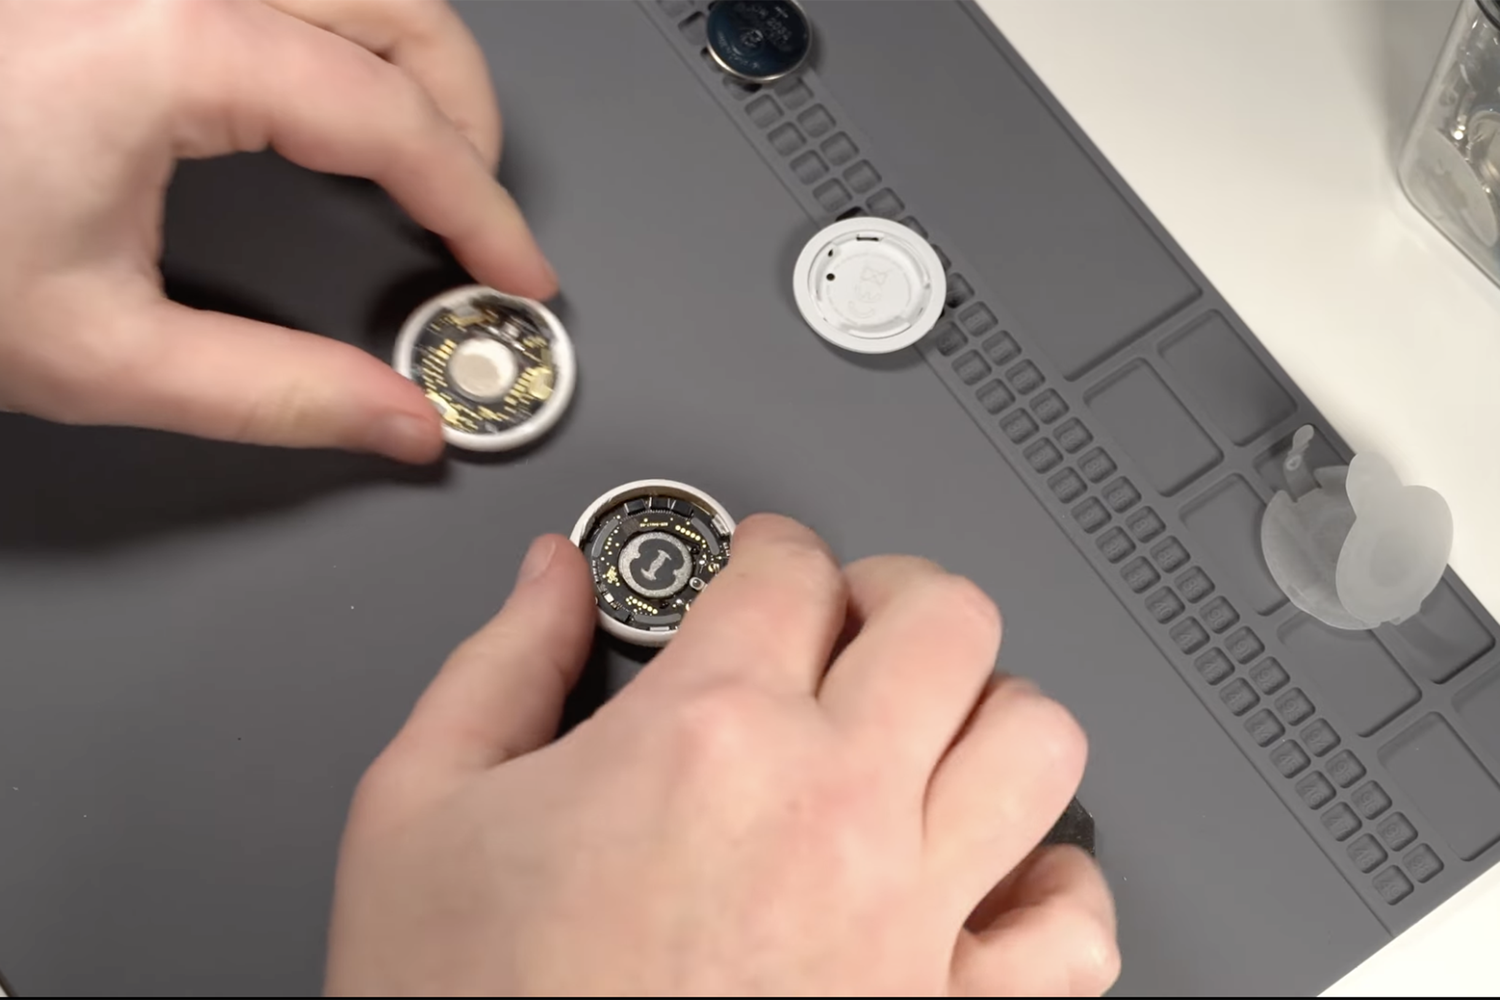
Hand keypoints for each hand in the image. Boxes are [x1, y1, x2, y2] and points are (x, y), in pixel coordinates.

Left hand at [0, 0, 554, 462]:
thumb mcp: (97, 352)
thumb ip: (276, 395)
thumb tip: (396, 418)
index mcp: (168, 45)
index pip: (392, 120)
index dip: (479, 205)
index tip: (514, 267)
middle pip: (399, 7)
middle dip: (466, 114)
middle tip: (475, 216)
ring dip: (410, 58)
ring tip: (420, 155)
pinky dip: (338, 33)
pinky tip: (331, 92)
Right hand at [327, 515, 1119, 995]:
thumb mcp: (418, 812)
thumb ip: (499, 664)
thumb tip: (552, 581)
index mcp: (704, 739)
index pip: (789, 567)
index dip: (772, 543)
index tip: (762, 561)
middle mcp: (828, 811)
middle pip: (944, 618)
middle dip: (895, 592)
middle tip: (855, 614)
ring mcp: (906, 919)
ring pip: (1036, 742)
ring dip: (988, 710)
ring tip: (929, 723)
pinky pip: (1071, 926)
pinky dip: (1051, 884)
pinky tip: (990, 876)